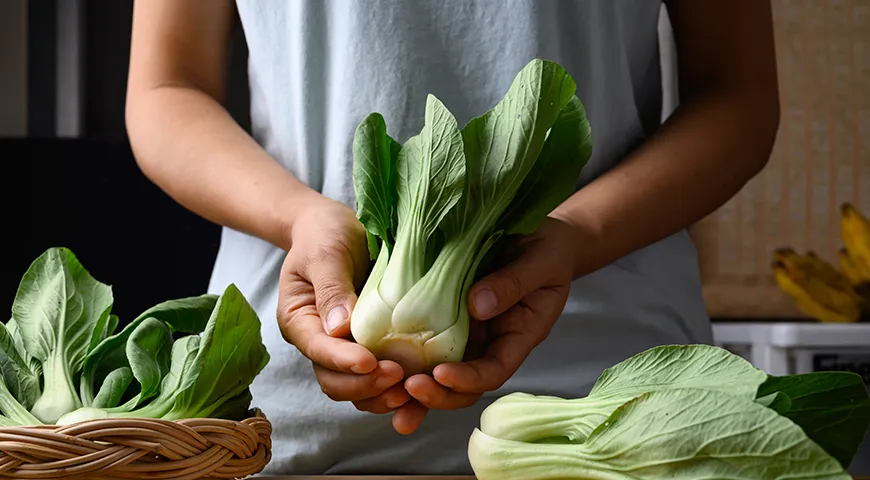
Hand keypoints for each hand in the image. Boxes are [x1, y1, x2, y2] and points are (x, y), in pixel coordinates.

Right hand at [277, 197, 410, 415]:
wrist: (334, 227)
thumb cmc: (324, 234)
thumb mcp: (325, 252)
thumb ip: (331, 287)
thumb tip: (339, 327)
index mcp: (301, 321)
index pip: (318, 350)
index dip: (343, 360)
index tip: (369, 361)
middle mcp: (320, 343)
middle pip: (334, 380)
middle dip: (364, 385)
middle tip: (398, 377)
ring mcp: (345, 349)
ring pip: (356, 388)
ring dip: (381, 395)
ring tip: (411, 391)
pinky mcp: (370, 348)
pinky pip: (378, 378)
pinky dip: (394, 387)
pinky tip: (418, 385)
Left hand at [394, 217, 576, 432]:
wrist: (540, 236)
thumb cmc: (548, 248)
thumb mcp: (540, 261)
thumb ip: (513, 283)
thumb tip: (476, 305)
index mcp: (518, 336)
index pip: (493, 371)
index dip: (468, 379)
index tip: (440, 375)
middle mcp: (489, 342)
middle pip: (464, 385)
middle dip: (436, 394)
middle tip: (406, 388)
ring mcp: (466, 333)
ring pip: (439, 372)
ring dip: (413, 389)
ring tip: (384, 393)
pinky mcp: (445, 316)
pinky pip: (422, 342)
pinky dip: (401, 355)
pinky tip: (375, 360)